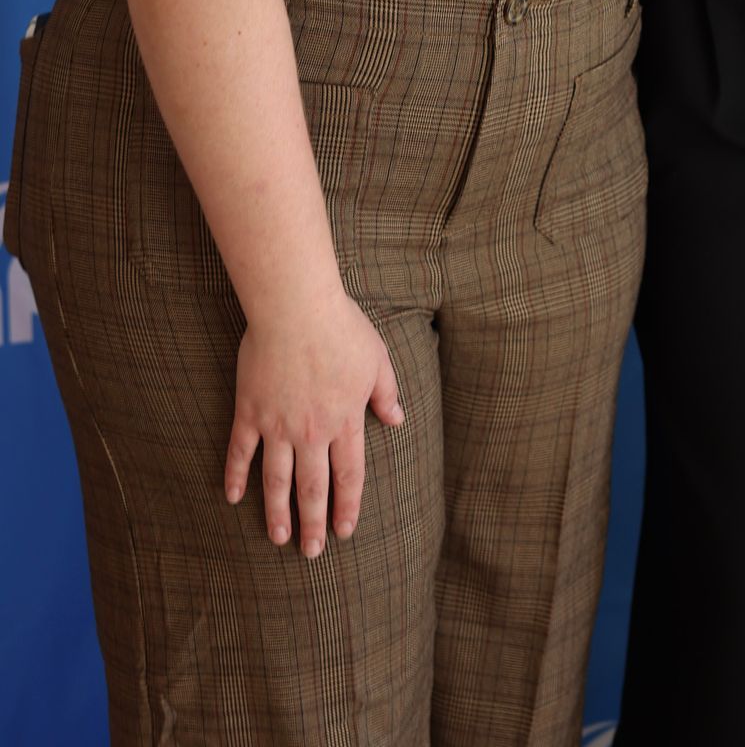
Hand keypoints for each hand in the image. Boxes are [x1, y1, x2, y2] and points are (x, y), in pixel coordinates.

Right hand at [225, 286, 404, 554]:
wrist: (296, 307)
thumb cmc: (341, 327)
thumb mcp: (377, 358)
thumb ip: (386, 393)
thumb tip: (397, 420)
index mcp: (345, 421)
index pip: (349, 476)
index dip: (347, 507)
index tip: (344, 531)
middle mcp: (312, 432)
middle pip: (313, 488)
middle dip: (312, 523)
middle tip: (311, 553)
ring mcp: (277, 425)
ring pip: (277, 481)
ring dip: (277, 513)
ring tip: (278, 538)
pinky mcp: (250, 412)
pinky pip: (240, 452)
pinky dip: (235, 477)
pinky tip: (233, 498)